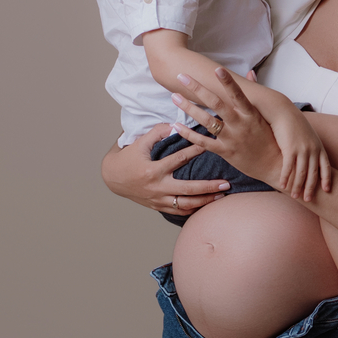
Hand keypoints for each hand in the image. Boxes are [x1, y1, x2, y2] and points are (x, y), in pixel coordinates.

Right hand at [100, 123, 230, 216]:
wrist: (112, 178)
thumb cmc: (126, 158)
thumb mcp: (138, 142)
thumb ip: (157, 133)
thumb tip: (176, 125)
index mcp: (152, 171)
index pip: (179, 159)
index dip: (196, 150)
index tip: (211, 144)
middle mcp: (157, 188)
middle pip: (188, 189)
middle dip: (208, 187)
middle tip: (226, 183)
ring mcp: (158, 199)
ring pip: (186, 204)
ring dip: (205, 201)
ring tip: (221, 196)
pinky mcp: (158, 206)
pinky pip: (179, 211)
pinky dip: (193, 209)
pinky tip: (206, 206)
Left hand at [170, 69, 290, 192]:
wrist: (274, 166)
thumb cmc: (270, 138)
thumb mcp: (264, 115)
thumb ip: (254, 93)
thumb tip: (250, 73)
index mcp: (251, 114)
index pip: (238, 94)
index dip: (228, 82)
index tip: (217, 69)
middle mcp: (240, 124)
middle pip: (216, 103)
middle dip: (197, 89)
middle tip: (182, 76)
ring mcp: (232, 138)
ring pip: (206, 121)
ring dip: (188, 108)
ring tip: (174, 97)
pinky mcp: (225, 152)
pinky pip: (203, 142)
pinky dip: (188, 134)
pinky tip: (176, 126)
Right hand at [270, 107, 331, 201]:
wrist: (283, 111)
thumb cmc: (294, 123)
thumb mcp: (307, 135)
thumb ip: (311, 146)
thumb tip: (311, 157)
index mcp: (318, 147)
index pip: (326, 167)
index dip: (327, 179)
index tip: (327, 190)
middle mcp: (312, 150)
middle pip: (314, 174)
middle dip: (311, 188)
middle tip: (309, 200)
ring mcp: (301, 150)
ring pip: (301, 174)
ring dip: (298, 187)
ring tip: (295, 196)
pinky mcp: (289, 149)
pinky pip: (288, 168)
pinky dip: (285, 178)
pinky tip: (282, 186)